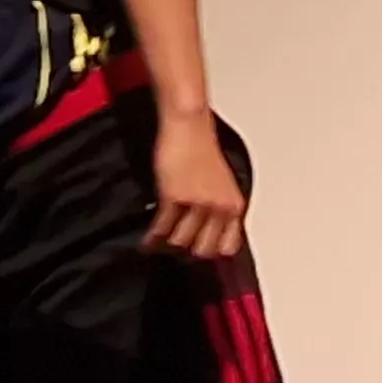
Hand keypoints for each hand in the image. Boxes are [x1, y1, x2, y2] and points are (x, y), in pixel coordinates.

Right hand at [146, 111, 247, 259]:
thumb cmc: (202, 149)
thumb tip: (209, 231)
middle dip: (188, 253)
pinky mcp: (174, 197)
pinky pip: (162, 229)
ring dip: (167, 246)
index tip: (201, 255)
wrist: (189, 127)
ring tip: (158, 246)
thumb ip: (219, 207)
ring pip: (181, 242)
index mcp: (234, 204)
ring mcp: (197, 203)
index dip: (214, 252)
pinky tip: (147, 241)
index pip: (229, 244)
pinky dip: (152, 239)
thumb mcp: (221, 183)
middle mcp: (219, 207)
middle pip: (204, 249)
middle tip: (175, 253)